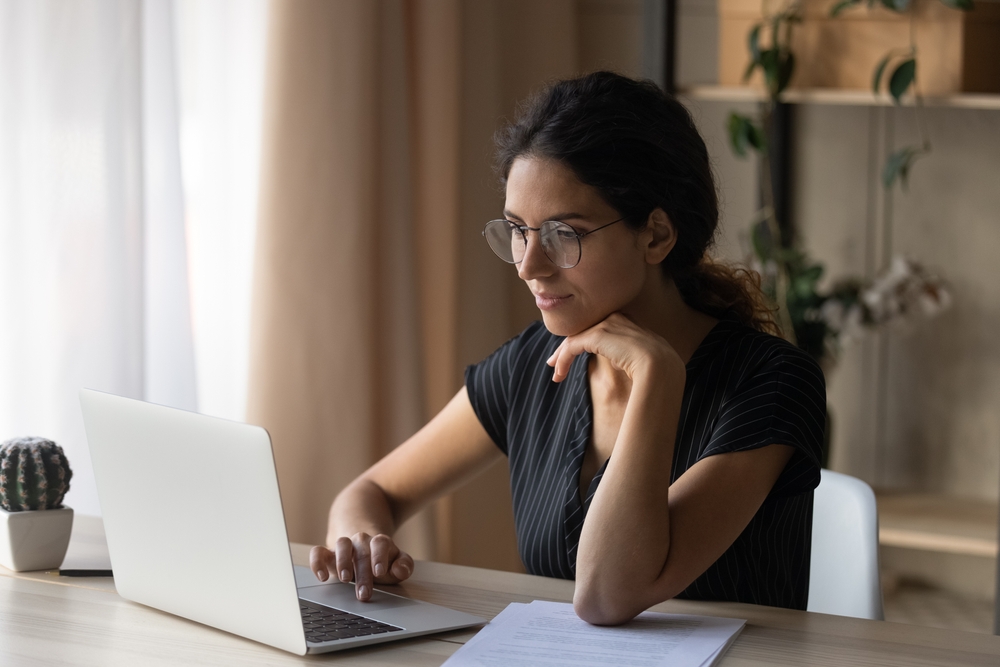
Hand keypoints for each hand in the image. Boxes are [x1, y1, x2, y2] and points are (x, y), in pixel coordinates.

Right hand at [309, 532, 413, 600]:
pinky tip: (322, 577)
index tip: (379, 572)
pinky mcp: (327, 554)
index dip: (379, 557)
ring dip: (343, 561)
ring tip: (345, 579)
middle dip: (363, 573)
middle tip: (364, 594)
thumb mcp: (396, 562)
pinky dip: (318, 562)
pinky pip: (318, 552)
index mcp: (379, 542)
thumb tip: (400, 570)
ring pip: (342, 544)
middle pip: (362, 551)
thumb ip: (404, 565)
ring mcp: (344, 546)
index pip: (380, 543)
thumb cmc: (381, 560)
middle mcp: (361, 541)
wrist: (363, 547)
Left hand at [546, 313, 682, 382]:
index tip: (574, 357)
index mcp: (627, 321)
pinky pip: (572, 346)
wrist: (661, 366)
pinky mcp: (597, 335)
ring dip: (562, 357)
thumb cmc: (658, 369)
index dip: (583, 342)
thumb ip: (627, 356)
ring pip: (575, 338)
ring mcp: (606, 324)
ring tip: (556, 373)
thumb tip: (617, 363)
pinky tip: (559, 374)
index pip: (598, 329)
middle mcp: (615, 317)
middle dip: (568, 347)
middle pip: (584, 331)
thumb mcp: (641, 359)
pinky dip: (563, 360)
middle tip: (555, 362)